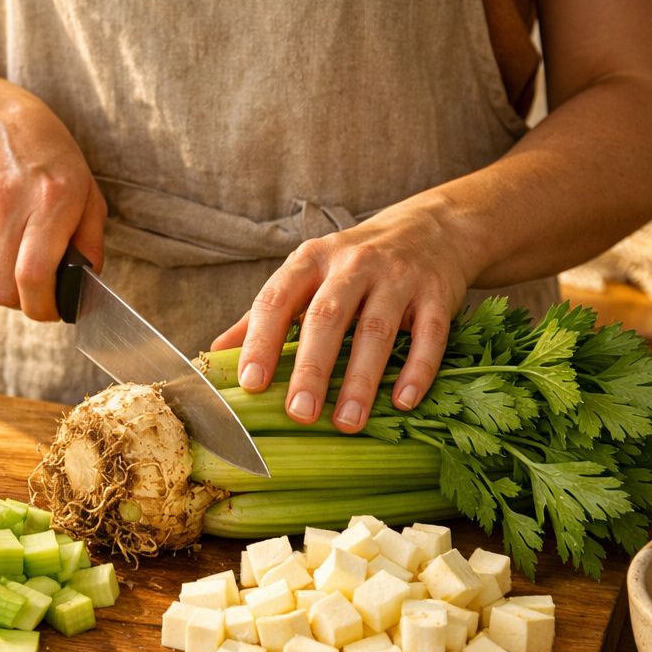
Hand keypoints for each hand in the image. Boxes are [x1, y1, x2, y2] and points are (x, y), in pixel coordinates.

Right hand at [0, 88, 106, 320]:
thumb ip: (91, 242)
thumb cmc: (48, 158)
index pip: (34, 278)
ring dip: (3, 282)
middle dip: (24, 302)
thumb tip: (84, 286)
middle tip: (38, 290)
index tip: (54, 309)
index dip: (44, 308)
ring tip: (17, 255)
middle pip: (3, 291)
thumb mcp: (87, 191)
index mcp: (51, 199)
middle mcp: (6, 203)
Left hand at [212, 197, 472, 432]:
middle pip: (326, 318)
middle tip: (299, 413)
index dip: (261, 341)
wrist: (432, 228)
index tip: (250, 383)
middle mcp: (352, 264)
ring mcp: (397, 277)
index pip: (278, 299)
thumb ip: (265, 314)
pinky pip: (428, 335)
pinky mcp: (437, 294)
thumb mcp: (308, 274)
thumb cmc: (355, 263)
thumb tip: (213, 353)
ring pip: (376, 330)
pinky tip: (402, 402)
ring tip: (347, 422)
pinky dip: (417, 369)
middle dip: (311, 368)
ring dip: (361, 380)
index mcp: (311, 259)